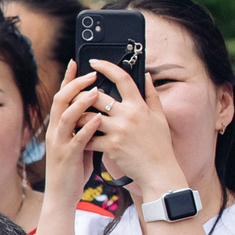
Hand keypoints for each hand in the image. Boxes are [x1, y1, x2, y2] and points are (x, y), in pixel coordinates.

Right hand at [42, 62, 108, 201]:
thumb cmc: (74, 167)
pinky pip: (77, 139)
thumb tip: (100, 108)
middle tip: (92, 73)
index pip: (62, 96)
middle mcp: (56, 131)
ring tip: (96, 91)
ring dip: (81, 102)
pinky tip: (99, 119)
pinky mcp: (68, 156)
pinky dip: (88, 127)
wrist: (63, 195)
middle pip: (61, 100)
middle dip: (76, 84)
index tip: (76, 61)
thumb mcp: (78, 141)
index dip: (68, 78)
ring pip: (66, 117)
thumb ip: (85, 124)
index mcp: (59, 125)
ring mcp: (60, 143)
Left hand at [83, 57, 186, 198]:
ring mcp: (118, 131)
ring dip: (78, 116)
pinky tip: (79, 137)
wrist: (160, 171)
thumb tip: (146, 75)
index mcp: (139, 106)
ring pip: (87, 116)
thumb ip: (152, 95)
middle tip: (75, 94)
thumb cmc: (160, 145)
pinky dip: (82, 137)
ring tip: (74, 117)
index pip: (122, 78)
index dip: (106, 67)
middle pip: (96, 96)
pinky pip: (88, 138)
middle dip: (82, 93)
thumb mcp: (160, 117)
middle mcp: (128, 115)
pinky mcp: (111, 146)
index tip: (94, 62)